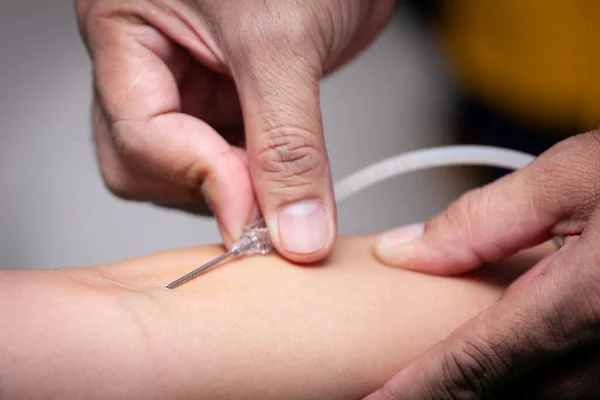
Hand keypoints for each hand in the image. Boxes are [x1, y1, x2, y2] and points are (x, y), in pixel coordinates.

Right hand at [75, 0, 395, 260]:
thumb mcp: (284, 44)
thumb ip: (288, 146)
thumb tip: (295, 230)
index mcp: (126, 26)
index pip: (138, 133)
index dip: (198, 178)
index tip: (253, 215)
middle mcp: (149, 60)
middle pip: (145, 162)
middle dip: (207, 189)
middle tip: (266, 208)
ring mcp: (189, 82)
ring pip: (185, 169)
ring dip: (234, 190)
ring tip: (281, 188)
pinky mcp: (228, 97)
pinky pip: (226, 158)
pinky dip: (255, 180)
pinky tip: (283, 177)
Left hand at [366, 132, 599, 398]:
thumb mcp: (576, 175)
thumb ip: (482, 220)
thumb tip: (404, 252)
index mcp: (589, 301)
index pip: (476, 365)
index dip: (415, 391)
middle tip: (387, 395)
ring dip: (488, 399)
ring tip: (436, 386)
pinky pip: (579, 393)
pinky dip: (535, 390)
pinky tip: (509, 376)